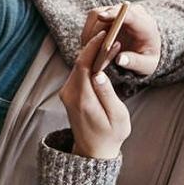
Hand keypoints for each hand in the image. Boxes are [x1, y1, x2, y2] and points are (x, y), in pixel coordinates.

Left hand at [60, 35, 130, 158]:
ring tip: (109, 42)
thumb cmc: (110, 135)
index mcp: (82, 99)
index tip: (106, 35)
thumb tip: (99, 74)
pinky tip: (101, 57)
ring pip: (78, 65)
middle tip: (111, 34)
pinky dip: (89, 62)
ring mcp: (66, 93)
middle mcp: (69, 94)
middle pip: (79, 62)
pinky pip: (78, 72)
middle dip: (94, 46)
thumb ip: (108, 95)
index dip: (94, 47)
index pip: (83, 65)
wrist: (93, 151)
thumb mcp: (117, 117)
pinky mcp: (68, 93)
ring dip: (92, 53)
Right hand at [79, 3, 161, 76]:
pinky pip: (92, 20)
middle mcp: (130, 12)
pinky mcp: (107, 14)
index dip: (114, 14)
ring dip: (90, 32)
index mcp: (144, 23)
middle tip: (89, 50)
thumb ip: (135, 62)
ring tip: (89, 50)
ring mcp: (117, 11)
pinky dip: (88, 32)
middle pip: (108, 13)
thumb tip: (120, 59)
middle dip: (96, 31)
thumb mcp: (147, 65)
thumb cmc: (147, 58)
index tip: (101, 17)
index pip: (128, 13)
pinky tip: (90, 46)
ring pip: (96, 15)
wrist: (146, 51)